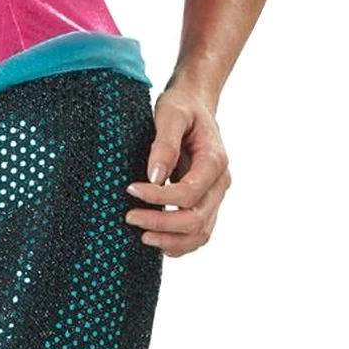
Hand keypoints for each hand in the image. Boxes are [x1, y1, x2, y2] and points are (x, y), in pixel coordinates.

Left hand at [124, 86, 231, 255]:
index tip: (131, 189)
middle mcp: (220, 183)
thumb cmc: (182, 107)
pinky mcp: (205, 203)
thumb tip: (153, 177)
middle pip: (195, 219)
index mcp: (215, 161)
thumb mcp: (170, 114)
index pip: (189, 193)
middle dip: (161, 223)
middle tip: (129, 218)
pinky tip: (155, 239)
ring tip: (141, 237)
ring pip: (200, 234)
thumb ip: (164, 144)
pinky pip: (197, 233)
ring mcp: (214, 196)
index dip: (158, 198)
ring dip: (170, 240)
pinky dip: (178, 243)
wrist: (195, 105)